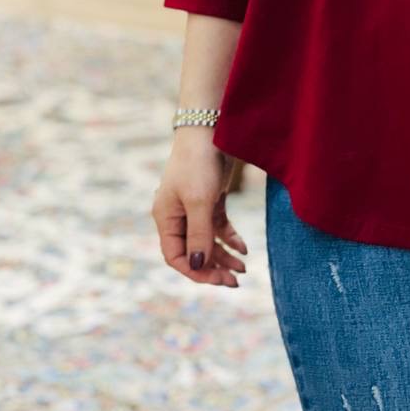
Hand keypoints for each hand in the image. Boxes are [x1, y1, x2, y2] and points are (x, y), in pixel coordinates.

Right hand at [151, 128, 247, 287]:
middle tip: (236, 281)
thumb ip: (200, 235)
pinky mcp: (210, 199)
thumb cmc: (199, 164)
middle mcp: (177, 216)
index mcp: (165, 218)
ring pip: (207, 241)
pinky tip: (243, 248)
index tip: (219, 279)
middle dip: (213, 268)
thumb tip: (198, 266)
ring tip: (243, 268)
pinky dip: (230, 238)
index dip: (196, 271)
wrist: (211, 129)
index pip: (176, 256)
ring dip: (224, 256)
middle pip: (193, 252)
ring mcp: (193, 208)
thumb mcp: (200, 202)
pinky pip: (218, 227)